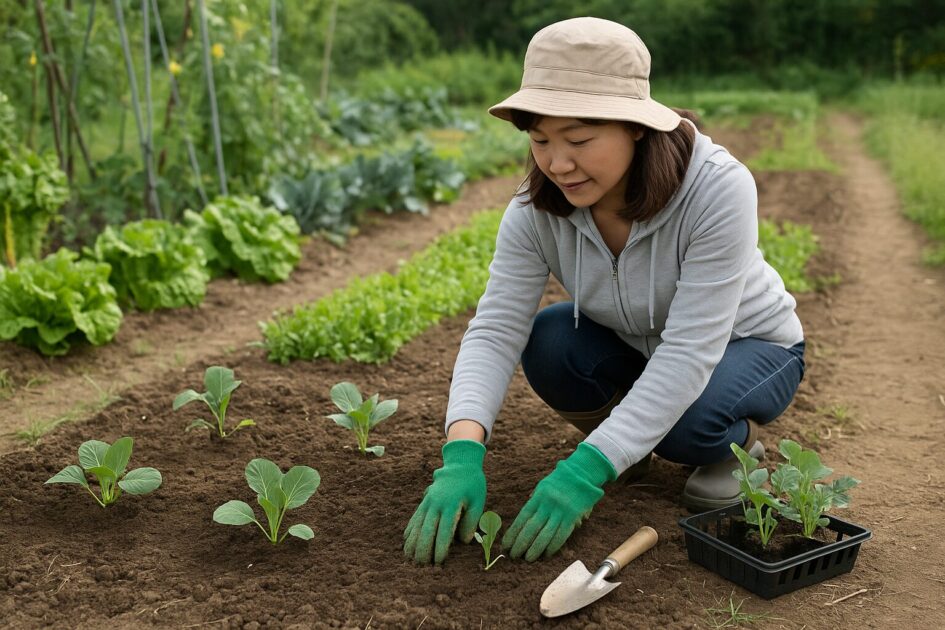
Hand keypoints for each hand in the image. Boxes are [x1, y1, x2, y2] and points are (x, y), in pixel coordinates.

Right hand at [403, 439, 486, 564]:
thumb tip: (463, 542)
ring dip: (413, 543)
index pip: (444, 531)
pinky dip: (409, 531)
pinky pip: (414, 518)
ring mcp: (427, 503)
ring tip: (410, 559)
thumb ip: (471, 522)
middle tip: (422, 566)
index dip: (441, 548)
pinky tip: (406, 543)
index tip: (439, 562)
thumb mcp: (477, 501)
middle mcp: (436, 504)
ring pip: (417, 525)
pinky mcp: (424, 502)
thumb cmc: (472, 485)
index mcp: (451, 505)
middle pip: (426, 530)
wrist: (460, 465)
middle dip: (423, 550)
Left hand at [502, 442, 616, 560]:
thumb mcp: (543, 486)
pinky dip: (553, 546)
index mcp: (539, 496)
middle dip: (521, 543)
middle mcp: (548, 503)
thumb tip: (524, 520)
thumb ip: (534, 502)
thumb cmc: (560, 481)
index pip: (522, 517)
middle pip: (532, 527)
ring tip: (528, 558)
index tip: (506, 544)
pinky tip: (546, 554)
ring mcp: (561, 510)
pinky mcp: (573, 516)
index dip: (513, 532)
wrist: (583, 472)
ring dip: (535, 549)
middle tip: (513, 555)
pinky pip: (562, 535)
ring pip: (546, 534)